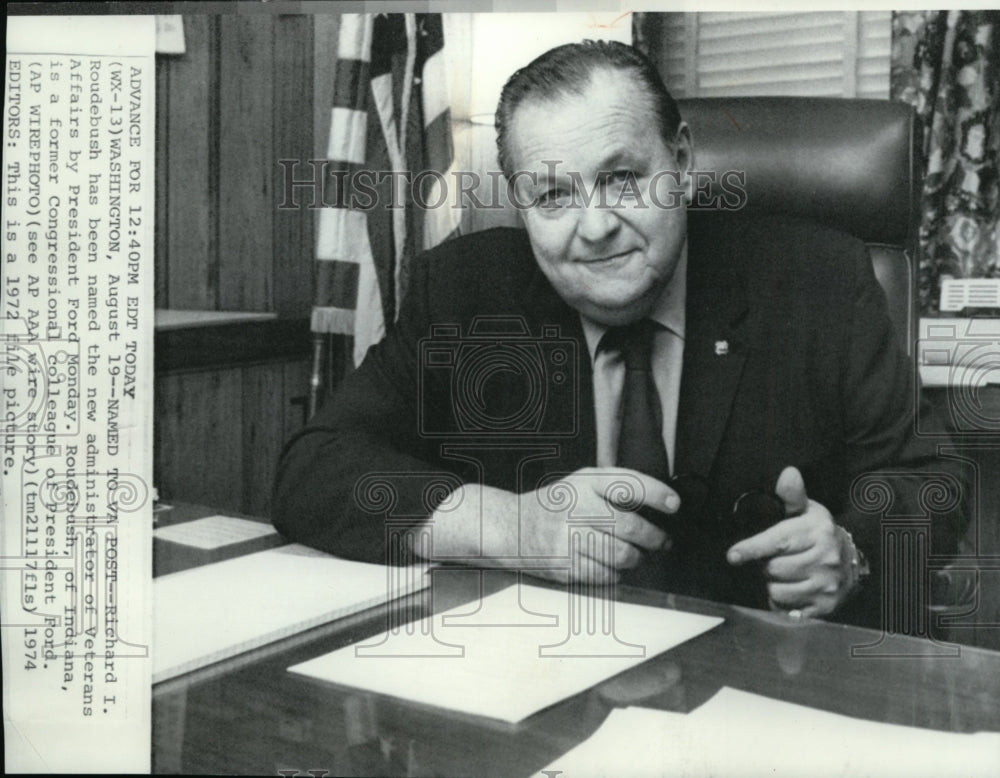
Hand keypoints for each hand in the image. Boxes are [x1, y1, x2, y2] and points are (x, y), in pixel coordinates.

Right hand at [429, 467, 677, 583]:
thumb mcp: (581, 483)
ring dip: (637, 559)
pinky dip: (616, 574)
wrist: (513, 527)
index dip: (657, 494)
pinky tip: (611, 566)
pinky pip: (606, 575)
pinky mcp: (564, 564)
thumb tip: (663, 503)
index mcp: (585, 482)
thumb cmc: (557, 505)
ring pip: (623, 555)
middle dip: (655, 538)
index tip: (675, 504)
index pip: (629, 484)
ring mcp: (569, 537)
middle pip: (631, 526)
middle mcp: (576, 507)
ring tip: (636, 556)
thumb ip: (616, 487)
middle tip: (662, 542)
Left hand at [726, 466, 851, 617]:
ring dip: (773, 584)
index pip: (777, 542)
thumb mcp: (807, 511)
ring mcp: (827, 586)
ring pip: (777, 591)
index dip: (751, 549)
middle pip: (772, 569)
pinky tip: (791, 589)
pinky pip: (787, 609)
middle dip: (766, 565)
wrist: (850, 563)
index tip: (732, 555)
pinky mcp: (824, 608)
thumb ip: (792, 495)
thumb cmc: (818, 533)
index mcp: (818, 533)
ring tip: (784, 573)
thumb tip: (788, 473)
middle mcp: (825, 560)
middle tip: (775, 558)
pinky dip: (782, 602)